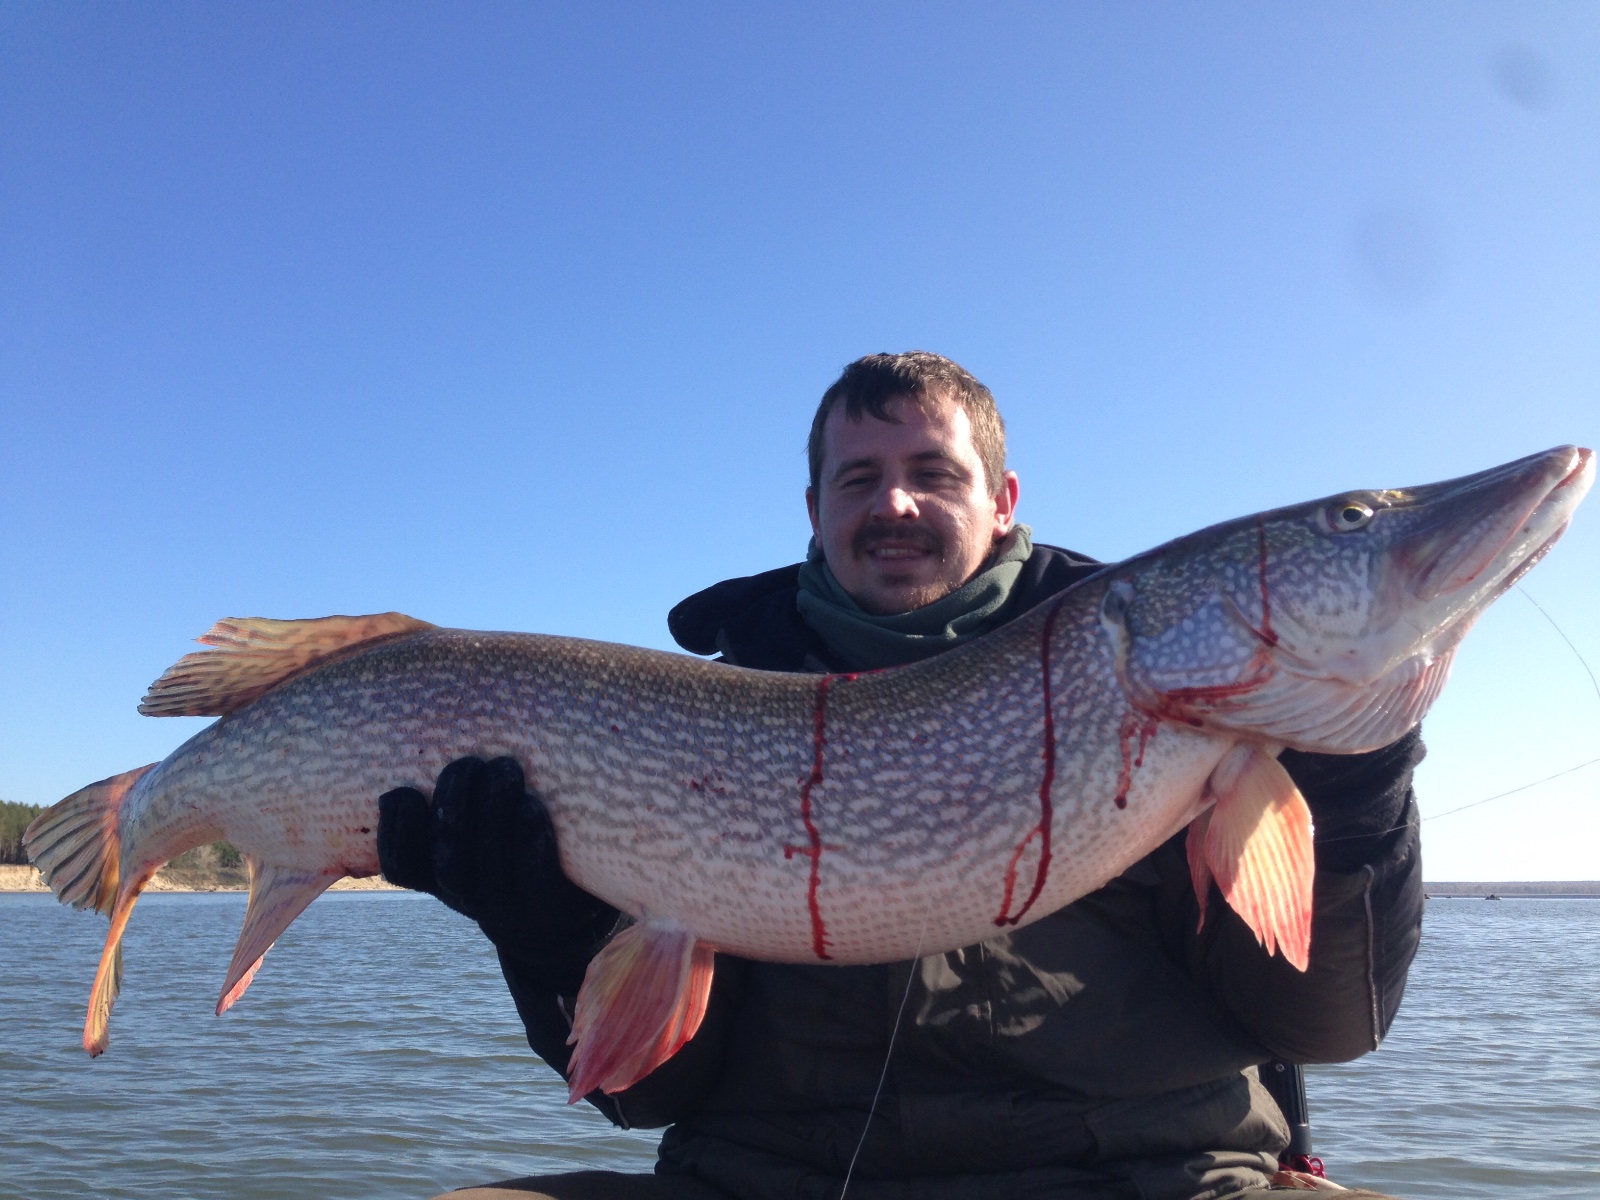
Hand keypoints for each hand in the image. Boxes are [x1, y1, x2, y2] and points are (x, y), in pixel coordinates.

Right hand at [378, 757, 618, 991]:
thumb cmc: (506, 852)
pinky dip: (529, 838)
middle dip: (453, 805)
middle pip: (448, 859)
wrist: (559, 910)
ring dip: (491, 812)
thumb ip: (449, 800)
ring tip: (503, 769)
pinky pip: (534, 873)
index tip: (405, 790)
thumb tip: (423, 737)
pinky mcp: (546, 903)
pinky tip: (531, 805)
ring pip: (486, 863)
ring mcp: (505, 904)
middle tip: (468, 763)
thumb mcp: (469, 835)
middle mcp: (466, 895)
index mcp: (437, 877)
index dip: (394, 830)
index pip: (400, 864)